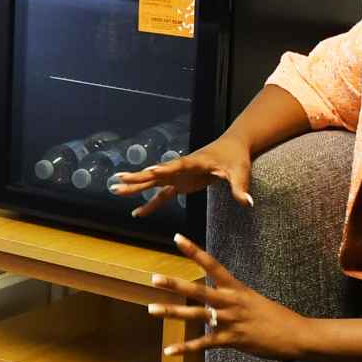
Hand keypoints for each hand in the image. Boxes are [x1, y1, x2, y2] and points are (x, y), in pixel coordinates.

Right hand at [109, 137, 254, 217]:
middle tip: (119, 179)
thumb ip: (240, 188)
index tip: (150, 171)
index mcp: (195, 161)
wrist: (232, 147)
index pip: (178, 165)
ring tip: (115, 190)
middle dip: (138, 177)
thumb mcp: (240, 172)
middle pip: (157, 172)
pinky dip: (149, 205)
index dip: (164, 168)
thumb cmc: (236, 158)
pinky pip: (161, 196)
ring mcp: (178, 175)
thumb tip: (247, 202)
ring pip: (153, 182)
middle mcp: (181, 167)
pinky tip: (136, 213)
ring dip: (135, 186)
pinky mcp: (179, 183)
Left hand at [142, 233, 317, 359]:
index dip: (194, 251)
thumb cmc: (276, 317)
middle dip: (175, 284)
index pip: (213, 264)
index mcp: (237, 288)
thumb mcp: (254, 300)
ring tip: (151, 309)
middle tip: (153, 278)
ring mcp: (230, 321)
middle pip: (198, 290)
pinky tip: (169, 351)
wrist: (296, 335)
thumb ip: (233, 298)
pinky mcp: (231, 340)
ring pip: (196, 315)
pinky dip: (185, 348)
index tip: (177, 238)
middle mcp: (231, 302)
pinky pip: (203, 344)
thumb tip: (217, 297)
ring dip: (172, 312)